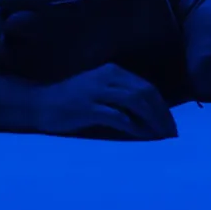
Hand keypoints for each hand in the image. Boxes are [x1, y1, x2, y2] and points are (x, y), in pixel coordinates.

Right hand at [35, 64, 178, 139]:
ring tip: (160, 138)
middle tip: (171, 135)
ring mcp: (97, 92)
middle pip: (145, 93)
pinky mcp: (88, 108)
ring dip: (152, 121)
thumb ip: (120, 95)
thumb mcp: (98, 89)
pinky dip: (134, 127)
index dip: (162, 107)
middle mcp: (107, 77)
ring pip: (135, 102)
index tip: (170, 125)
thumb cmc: (70, 101)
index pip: (147, 87)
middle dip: (161, 115)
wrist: (39, 104)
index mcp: (113, 71)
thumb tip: (148, 114)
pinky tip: (142, 138)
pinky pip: (118, 117)